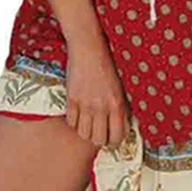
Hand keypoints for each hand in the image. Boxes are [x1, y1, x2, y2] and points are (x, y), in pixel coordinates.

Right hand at [64, 32, 131, 149]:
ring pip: (84, 134)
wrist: (89, 49)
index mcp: (118, 104)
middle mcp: (102, 107)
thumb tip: (120, 125)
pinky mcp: (71, 100)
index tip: (112, 138)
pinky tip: (77, 115)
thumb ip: (119, 107)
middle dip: (99, 140)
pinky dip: (74, 122)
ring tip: (87, 125)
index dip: (115, 141)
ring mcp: (86, 104)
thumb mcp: (119, 87)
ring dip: (85, 132)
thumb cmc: (106, 66)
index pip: (118, 136)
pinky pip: (71, 122)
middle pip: (99, 139)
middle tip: (98, 133)